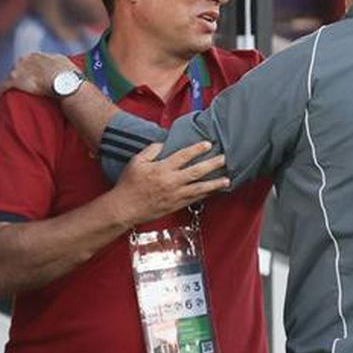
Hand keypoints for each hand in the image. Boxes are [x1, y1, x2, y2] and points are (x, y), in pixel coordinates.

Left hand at [0, 52, 76, 95]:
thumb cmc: (70, 77)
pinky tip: (0, 96)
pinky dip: (1, 91)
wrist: (66, 84)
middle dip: (19, 76)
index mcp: (39, 55)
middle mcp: (27, 59)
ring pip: (11, 76)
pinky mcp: (15, 81)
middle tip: (22, 87)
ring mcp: (20, 70)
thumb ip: (61, 64)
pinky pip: (4, 85)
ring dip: (10, 83)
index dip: (29, 70)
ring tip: (9, 93)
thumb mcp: (67, 64)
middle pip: (18, 67)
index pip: (29, 61)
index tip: (31, 78)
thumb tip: (64, 69)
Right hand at [110, 142, 229, 225]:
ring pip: (199, 188)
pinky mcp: (176, 205)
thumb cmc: (129, 184)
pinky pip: (194, 199)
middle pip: (196, 171)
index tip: (208, 144)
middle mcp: (171, 181)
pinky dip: (205, 195)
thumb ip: (151, 150)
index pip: (183, 156)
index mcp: (162, 168)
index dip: (197, 149)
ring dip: (214, 184)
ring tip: (227, 180)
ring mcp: (175, 195)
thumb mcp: (136, 161)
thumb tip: (164, 143)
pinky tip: (213, 191)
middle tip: (224, 158)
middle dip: (212, 164)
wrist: (125, 208)